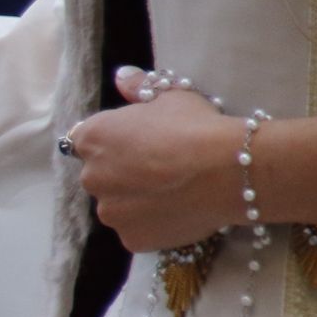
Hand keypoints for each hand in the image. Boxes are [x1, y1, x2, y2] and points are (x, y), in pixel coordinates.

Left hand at [69, 67, 244, 252]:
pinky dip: (152, 222)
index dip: (115, 141)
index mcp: (92, 138)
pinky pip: (137, 229)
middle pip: (101, 175)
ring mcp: (110, 212)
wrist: (228, 170)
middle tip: (161, 167)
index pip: (88, 140)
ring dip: (135, 199)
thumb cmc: (196, 126)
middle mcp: (91, 177)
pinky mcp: (130, 239)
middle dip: (123, 172)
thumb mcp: (170, 96)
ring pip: (118, 205)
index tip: (140, 142)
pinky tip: (177, 210)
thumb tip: (122, 77)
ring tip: (172, 190)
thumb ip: (139, 87)